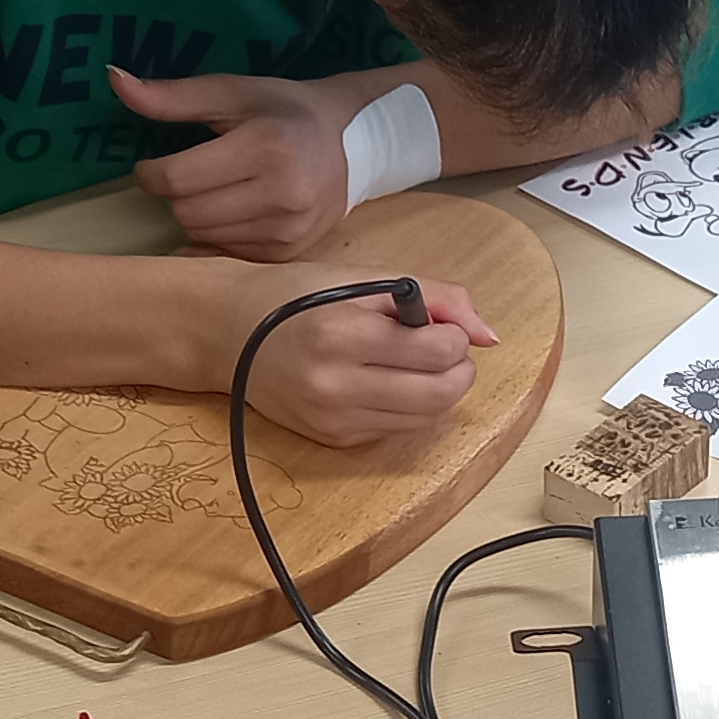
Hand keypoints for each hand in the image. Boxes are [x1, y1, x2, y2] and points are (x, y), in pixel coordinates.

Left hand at [119, 69, 353, 260]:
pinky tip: (241, 209)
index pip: (177, 179)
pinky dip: (222, 233)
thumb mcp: (233, 92)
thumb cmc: (286, 111)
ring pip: (203, 237)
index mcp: (266, 147)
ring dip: (199, 215)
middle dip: (178, 194)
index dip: (152, 173)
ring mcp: (288, 230)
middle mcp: (282, 194)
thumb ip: (173, 95)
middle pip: (186, 213)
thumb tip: (114, 80)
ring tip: (221, 190)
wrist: (356, 144)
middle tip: (195, 174)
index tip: (156, 164)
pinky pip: (227, 253)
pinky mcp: (289, 253)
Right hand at [229, 269, 500, 447]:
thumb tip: (490, 336)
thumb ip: (436, 296)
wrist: (228, 332)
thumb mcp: (365, 278)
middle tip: (440, 348)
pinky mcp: (334, 439)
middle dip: (458, 369)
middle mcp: (337, 384)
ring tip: (413, 363)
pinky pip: (398, 429)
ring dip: (438, 390)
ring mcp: (335, 419)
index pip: (438, 351)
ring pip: (427, 418)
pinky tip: (384, 381)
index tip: (437, 323)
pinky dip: (408, 406)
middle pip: (442, 394)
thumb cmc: (297, 296)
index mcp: (343, 333)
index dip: (454, 336)